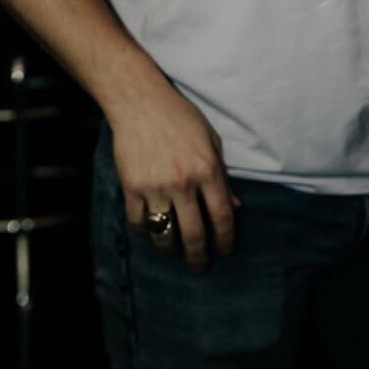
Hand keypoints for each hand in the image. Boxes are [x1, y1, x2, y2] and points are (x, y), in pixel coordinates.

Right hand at [112, 84, 241, 272]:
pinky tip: (153, 232)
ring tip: (175, 253)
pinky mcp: (132, 187)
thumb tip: (235, 207)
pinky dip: (146, 232)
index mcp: (207, 170)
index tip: (226, 251)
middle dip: (199, 256)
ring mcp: (156, 187)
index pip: (222, 216)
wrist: (140, 102)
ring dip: (171, 250)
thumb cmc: (181, 118)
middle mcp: (183, 183)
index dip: (226, 239)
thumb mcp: (211, 141)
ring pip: (164, 234)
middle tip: (201, 266)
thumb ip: (223, 176)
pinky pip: (139, 222)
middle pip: (194, 234)